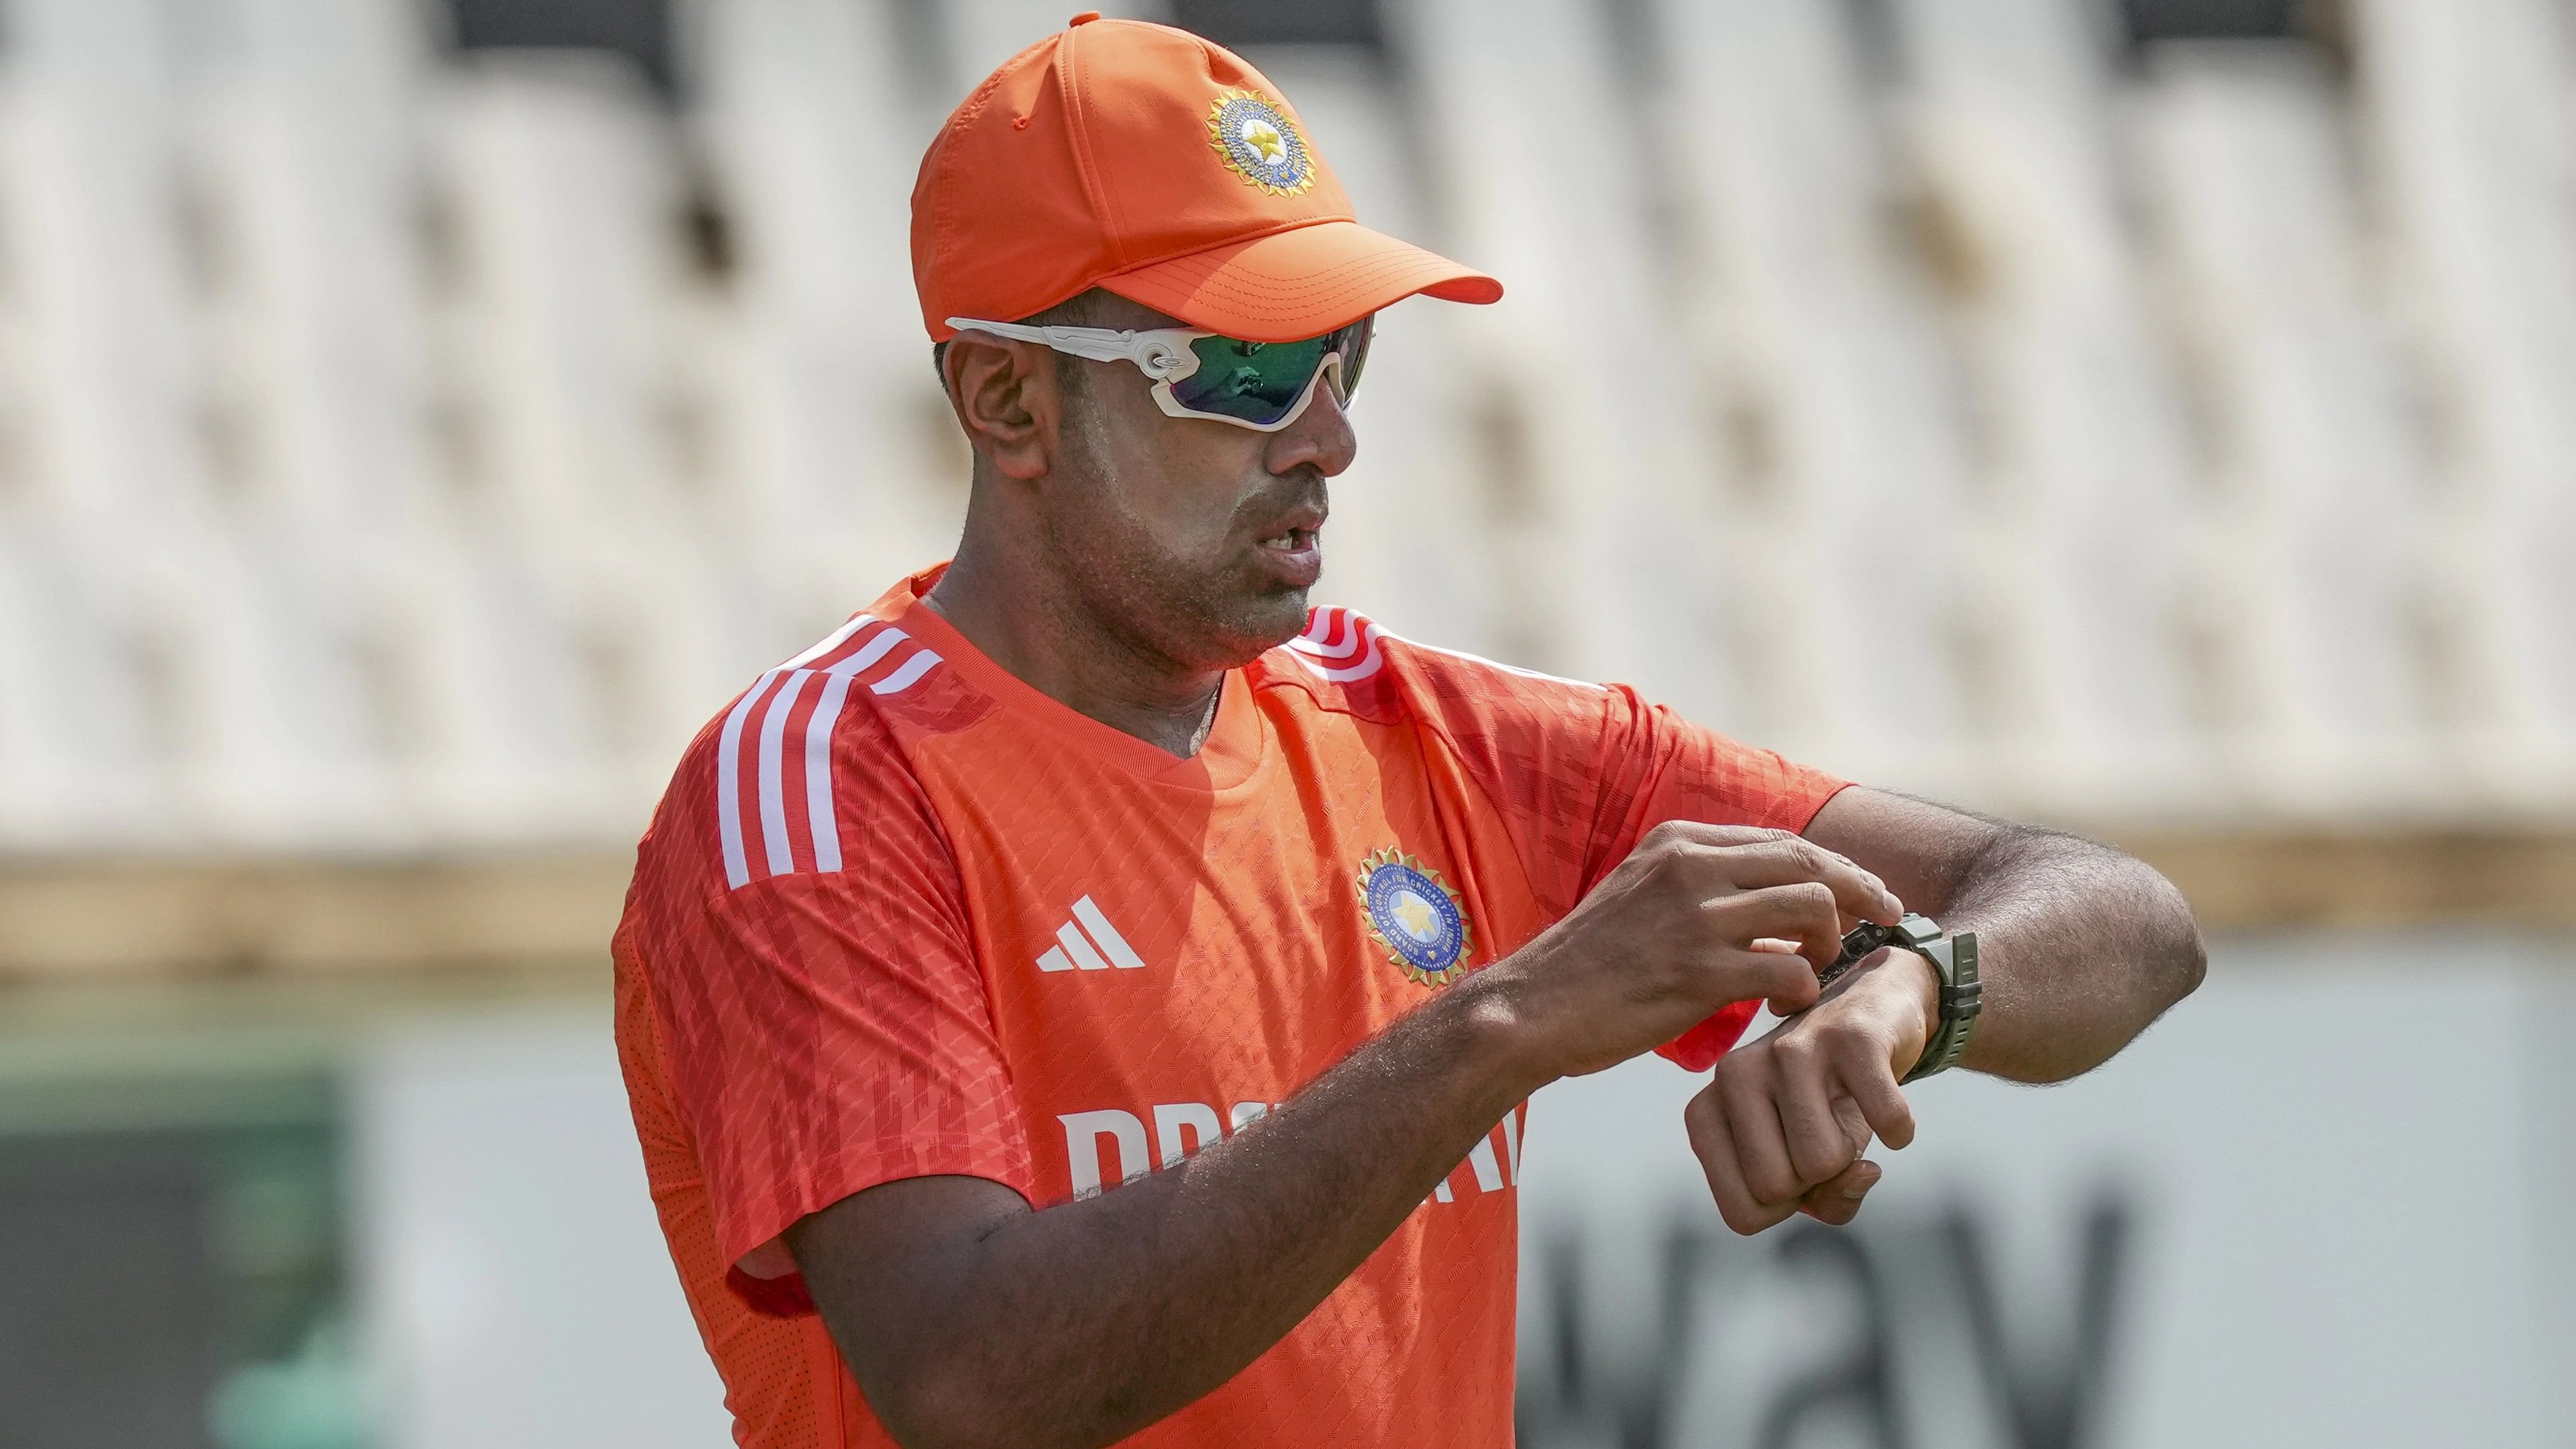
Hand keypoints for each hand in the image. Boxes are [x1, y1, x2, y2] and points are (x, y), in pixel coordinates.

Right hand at [1469, 822, 1902, 1087]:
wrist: (1531, 1008)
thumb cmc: (1586, 965)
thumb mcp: (1639, 897)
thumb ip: (1699, 888)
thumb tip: (1769, 909)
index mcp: (1677, 842)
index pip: (1782, 842)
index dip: (1836, 867)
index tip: (1868, 891)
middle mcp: (1690, 867)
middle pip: (1809, 864)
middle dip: (1861, 891)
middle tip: (1890, 918)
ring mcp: (1695, 918)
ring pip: (1811, 910)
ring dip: (1832, 944)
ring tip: (1820, 971)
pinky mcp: (1698, 972)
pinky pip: (1788, 972)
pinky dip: (1805, 991)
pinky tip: (1791, 1008)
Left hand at [1682, 944, 1938, 1234]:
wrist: (1872, 1010)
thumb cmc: (1828, 1099)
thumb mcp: (1810, 1158)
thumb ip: (1826, 1200)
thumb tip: (1859, 1175)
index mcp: (1709, 1110)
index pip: (1740, 1212)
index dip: (1785, 1209)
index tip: (1796, 1170)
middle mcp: (1734, 1075)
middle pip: (1775, 1188)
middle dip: (1815, 1182)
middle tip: (1824, 1139)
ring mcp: (1789, 1050)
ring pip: (1821, 1160)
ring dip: (1853, 1155)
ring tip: (1846, 1115)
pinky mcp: (1849, 1037)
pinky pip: (1883, 1119)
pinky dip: (1899, 1129)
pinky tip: (1889, 1109)